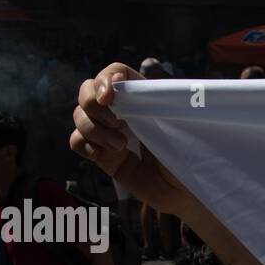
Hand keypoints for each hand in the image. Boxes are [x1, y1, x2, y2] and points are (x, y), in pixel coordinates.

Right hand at [70, 64, 192, 216]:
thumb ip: (151, 99)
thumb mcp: (175, 122)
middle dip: (93, 104)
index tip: (109, 97)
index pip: (114, 72)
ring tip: (121, 146)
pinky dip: (85, 145)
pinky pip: (76, 141)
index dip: (106, 79)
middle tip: (117, 123)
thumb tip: (129, 76)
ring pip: (79, 115)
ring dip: (95, 130)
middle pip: (87, 90)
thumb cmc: (189, 155)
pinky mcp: (102, 155)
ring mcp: (109, 133)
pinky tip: (104, 155)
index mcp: (142, 96)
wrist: (186, 191)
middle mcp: (122, 111)